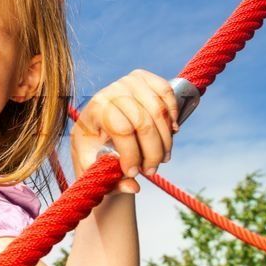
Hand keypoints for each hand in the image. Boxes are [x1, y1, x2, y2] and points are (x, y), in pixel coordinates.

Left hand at [70, 69, 179, 194]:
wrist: (96, 130)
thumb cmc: (93, 150)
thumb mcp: (92, 167)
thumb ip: (109, 180)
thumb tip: (133, 187)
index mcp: (94, 109)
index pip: (121, 130)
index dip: (132, 155)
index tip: (133, 174)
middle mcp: (110, 91)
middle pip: (144, 122)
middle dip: (152, 152)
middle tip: (151, 170)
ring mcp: (128, 81)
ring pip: (159, 111)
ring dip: (165, 140)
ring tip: (162, 158)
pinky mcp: (144, 78)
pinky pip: (167, 92)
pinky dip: (173, 113)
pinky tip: (172, 132)